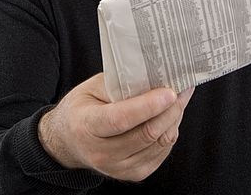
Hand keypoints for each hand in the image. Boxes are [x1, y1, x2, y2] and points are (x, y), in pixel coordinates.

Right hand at [38, 73, 193, 181]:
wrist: (68, 140)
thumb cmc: (82, 108)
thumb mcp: (92, 87)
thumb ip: (120, 82)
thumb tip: (153, 75)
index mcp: (87, 126)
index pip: (121, 119)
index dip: (148, 106)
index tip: (169, 92)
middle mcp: (101, 153)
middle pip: (146, 134)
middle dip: (171, 109)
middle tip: (183, 88)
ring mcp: (118, 168)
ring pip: (158, 144)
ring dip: (174, 118)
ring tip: (181, 98)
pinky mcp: (132, 174)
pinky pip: (161, 152)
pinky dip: (170, 131)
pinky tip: (171, 115)